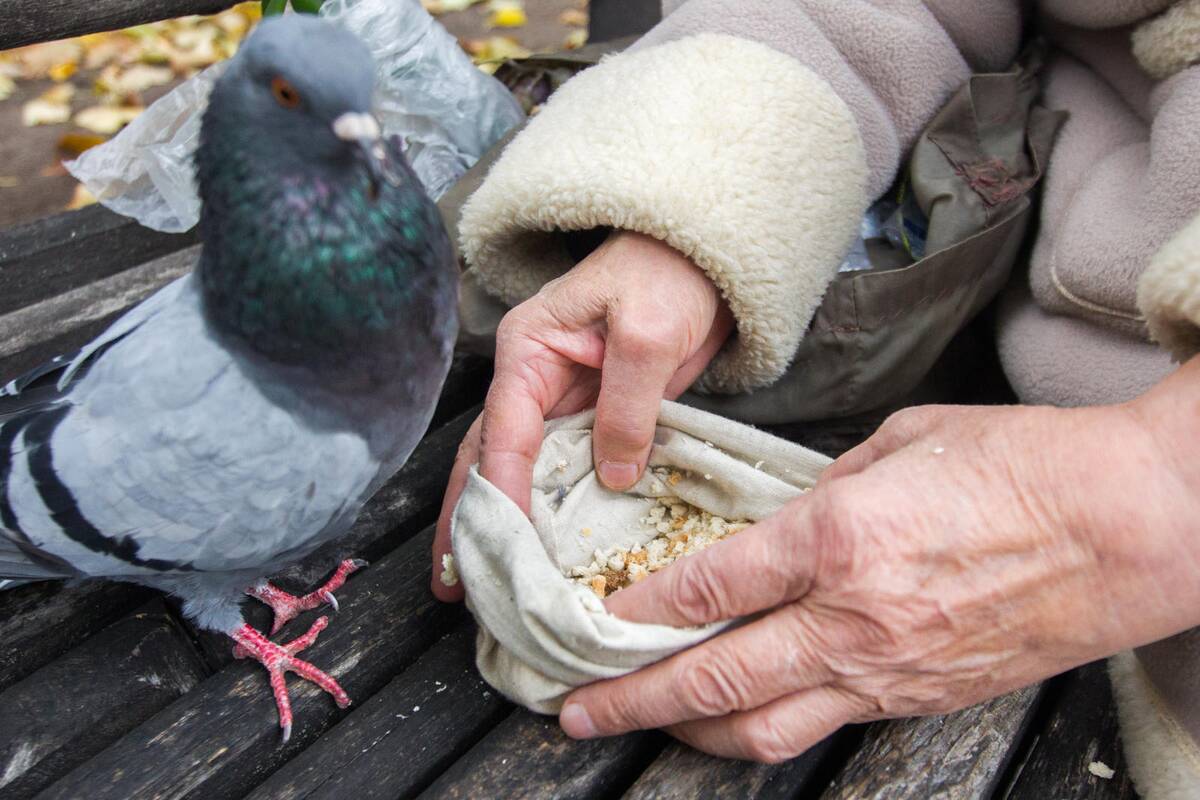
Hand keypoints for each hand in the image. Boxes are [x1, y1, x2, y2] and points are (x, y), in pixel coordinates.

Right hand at [432, 231, 733, 600]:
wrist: (704, 262)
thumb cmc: (668, 277)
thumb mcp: (648, 335)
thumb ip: (627, 405)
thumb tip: (614, 475)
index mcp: (529, 350)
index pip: (505, 430)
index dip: (500, 490)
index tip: (500, 542)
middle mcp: (532, 380)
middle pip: (491, 459)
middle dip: (472, 520)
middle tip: (453, 584)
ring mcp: (560, 403)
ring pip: (522, 473)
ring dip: (504, 525)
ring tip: (483, 584)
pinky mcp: (592, 419)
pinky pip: (566, 472)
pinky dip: (551, 513)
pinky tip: (543, 553)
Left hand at [557, 394, 1199, 761]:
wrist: (1133, 525)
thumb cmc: (1025, 464)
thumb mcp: (904, 442)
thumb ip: (828, 486)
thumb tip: (787, 521)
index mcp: (840, 538)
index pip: (709, 587)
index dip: (640, 607)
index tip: (598, 616)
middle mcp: (853, 617)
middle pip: (716, 677)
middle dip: (633, 698)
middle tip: (577, 709)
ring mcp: (889, 671)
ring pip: (764, 726)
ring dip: (692, 729)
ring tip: (644, 722)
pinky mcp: (922, 698)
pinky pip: (825, 725)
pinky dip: (768, 724)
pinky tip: (742, 714)